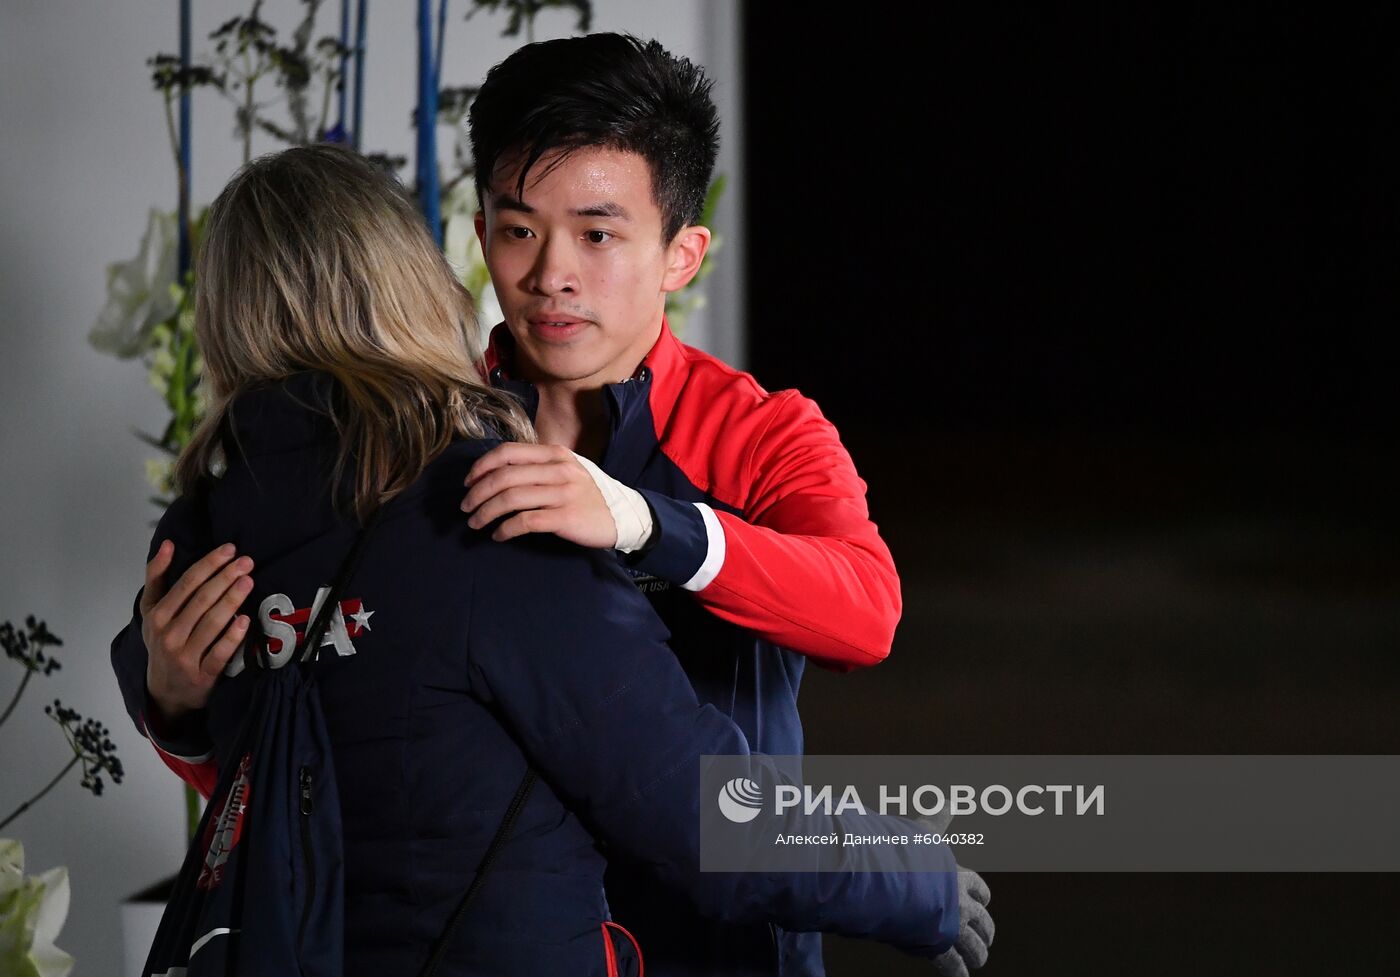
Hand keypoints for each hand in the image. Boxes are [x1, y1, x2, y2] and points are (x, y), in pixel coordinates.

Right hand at [141, 541, 253, 724]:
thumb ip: (156, 577)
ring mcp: (184, 656)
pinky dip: (232, 637)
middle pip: (201, 600)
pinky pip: (220, 654)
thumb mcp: (151, 610)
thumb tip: (168, 544)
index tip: (230, 548)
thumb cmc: (163, 641)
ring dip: (231, 600)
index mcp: (157, 615)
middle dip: (225, 577)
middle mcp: (168, 634)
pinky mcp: (202, 676)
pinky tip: (246, 620)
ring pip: (211, 623)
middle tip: (247, 561)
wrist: (165, 690)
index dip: (208, 564)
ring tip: (249, 581)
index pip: (186, 584)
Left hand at [462, 443, 617, 547]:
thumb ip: (540, 466)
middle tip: (465, 507)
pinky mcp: (565, 518)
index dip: (482, 466)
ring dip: (486, 512)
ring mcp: (562, 493)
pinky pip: (525, 522)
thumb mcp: (569, 468)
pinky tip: (499, 535)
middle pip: (504, 477)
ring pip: (510, 499)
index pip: (508, 452)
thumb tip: (498, 473)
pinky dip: (505, 529)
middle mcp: (558, 469)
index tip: (468, 482)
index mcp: (555, 454)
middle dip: (477, 493)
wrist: (624, 516)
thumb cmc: (590, 494)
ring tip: (475, 523)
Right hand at [916, 808, 993, 973]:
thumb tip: (951, 798)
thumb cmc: (907, 851)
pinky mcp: (938, 944)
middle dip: (987, 929)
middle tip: (988, 937)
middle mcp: (959, 902)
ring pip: (974, 945)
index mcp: (957, 876)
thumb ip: (937, 818)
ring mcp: (951, 924)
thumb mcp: (924, 831)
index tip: (984, 900)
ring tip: (979, 960)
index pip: (978, 888)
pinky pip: (951, 963)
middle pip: (983, 920)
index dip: (981, 895)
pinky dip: (957, 973)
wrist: (894, 876)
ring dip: (978, 953)